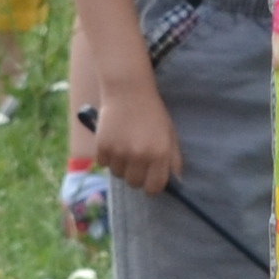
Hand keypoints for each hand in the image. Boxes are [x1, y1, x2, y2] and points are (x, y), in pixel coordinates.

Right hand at [83, 71, 178, 196]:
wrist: (128, 91)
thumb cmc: (152, 113)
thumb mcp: (170, 135)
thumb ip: (173, 160)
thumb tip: (176, 182)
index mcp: (160, 154)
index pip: (154, 187)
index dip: (152, 186)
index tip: (150, 180)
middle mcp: (139, 156)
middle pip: (134, 184)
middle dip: (136, 176)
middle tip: (136, 163)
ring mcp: (119, 152)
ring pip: (117, 174)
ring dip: (121, 166)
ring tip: (124, 150)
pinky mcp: (102, 146)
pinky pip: (103, 164)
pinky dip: (107, 157)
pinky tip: (113, 143)